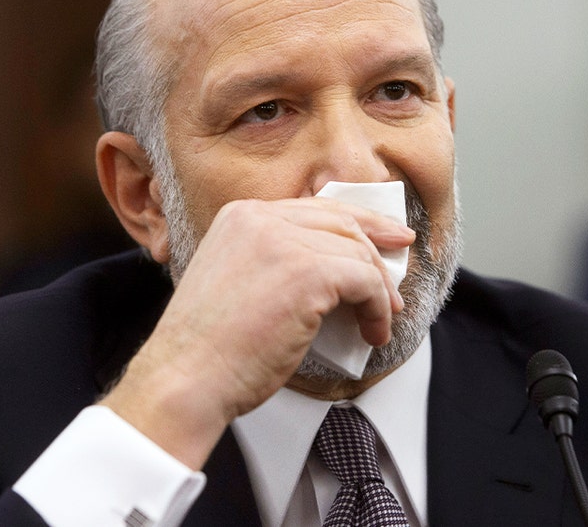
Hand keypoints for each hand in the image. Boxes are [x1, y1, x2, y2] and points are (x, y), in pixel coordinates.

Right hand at [98, 196, 414, 469]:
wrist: (187, 378)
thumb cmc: (211, 349)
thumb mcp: (240, 284)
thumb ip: (277, 264)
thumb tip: (336, 272)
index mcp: (241, 216)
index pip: (314, 209)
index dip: (357, 223)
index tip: (386, 238)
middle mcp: (260, 218)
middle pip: (342, 222)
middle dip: (379, 246)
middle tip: (399, 274)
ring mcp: (284, 242)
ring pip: (358, 254)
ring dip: (379, 290)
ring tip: (382, 319)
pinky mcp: (308, 272)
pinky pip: (365, 282)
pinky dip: (378, 309)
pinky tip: (372, 333)